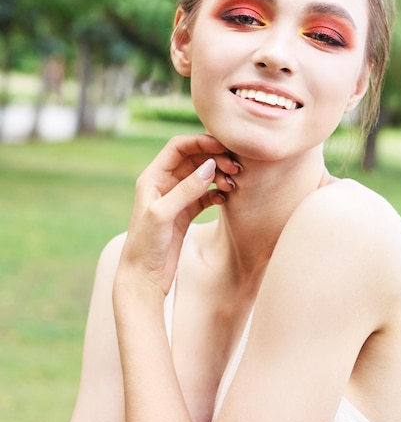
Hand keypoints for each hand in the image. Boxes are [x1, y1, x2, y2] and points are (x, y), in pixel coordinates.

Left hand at [117, 134, 240, 294]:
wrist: (143, 279)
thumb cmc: (145, 247)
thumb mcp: (163, 215)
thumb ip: (186, 189)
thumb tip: (210, 165)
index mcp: (152, 178)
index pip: (179, 147)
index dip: (201, 142)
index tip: (224, 147)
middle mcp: (164, 184)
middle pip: (194, 159)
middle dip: (215, 159)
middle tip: (235, 168)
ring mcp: (176, 199)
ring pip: (202, 176)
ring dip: (219, 176)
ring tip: (233, 185)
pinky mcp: (185, 213)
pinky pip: (205, 195)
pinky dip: (217, 193)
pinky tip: (226, 199)